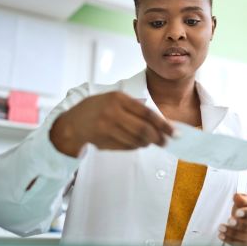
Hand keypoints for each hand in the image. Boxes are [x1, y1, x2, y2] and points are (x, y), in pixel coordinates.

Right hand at [50, 91, 173, 156]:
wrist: (72, 123)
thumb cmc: (97, 109)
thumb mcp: (114, 99)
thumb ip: (135, 108)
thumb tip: (160, 123)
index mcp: (118, 98)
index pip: (147, 113)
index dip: (163, 124)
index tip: (174, 132)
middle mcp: (113, 112)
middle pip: (143, 130)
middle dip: (158, 138)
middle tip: (165, 142)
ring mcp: (107, 128)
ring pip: (136, 140)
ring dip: (147, 143)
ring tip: (151, 142)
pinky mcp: (103, 141)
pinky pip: (127, 147)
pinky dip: (136, 147)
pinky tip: (136, 144)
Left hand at [219, 193, 246, 245]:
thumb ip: (242, 200)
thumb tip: (237, 196)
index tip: (238, 213)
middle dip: (239, 224)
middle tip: (230, 220)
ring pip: (244, 237)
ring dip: (231, 232)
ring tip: (221, 227)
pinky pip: (239, 244)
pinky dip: (229, 240)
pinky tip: (221, 236)